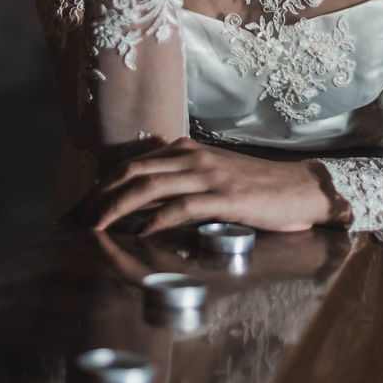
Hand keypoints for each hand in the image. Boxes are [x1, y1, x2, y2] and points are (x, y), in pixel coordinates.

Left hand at [87, 138, 338, 235]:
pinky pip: (182, 206)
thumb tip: (144, 204)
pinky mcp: (225, 198)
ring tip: (98, 227)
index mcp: (188, 150)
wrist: (301, 188)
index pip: (134, 163)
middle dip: (102, 195)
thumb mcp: (214, 177)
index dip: (105, 184)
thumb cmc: (258, 188)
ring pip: (151, 186)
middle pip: (134, 171)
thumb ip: (182, 183)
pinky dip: (156, 219)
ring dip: (119, 207)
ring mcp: (209, 176)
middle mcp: (193, 157)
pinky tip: (141, 232)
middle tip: (81, 219)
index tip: (85, 206)